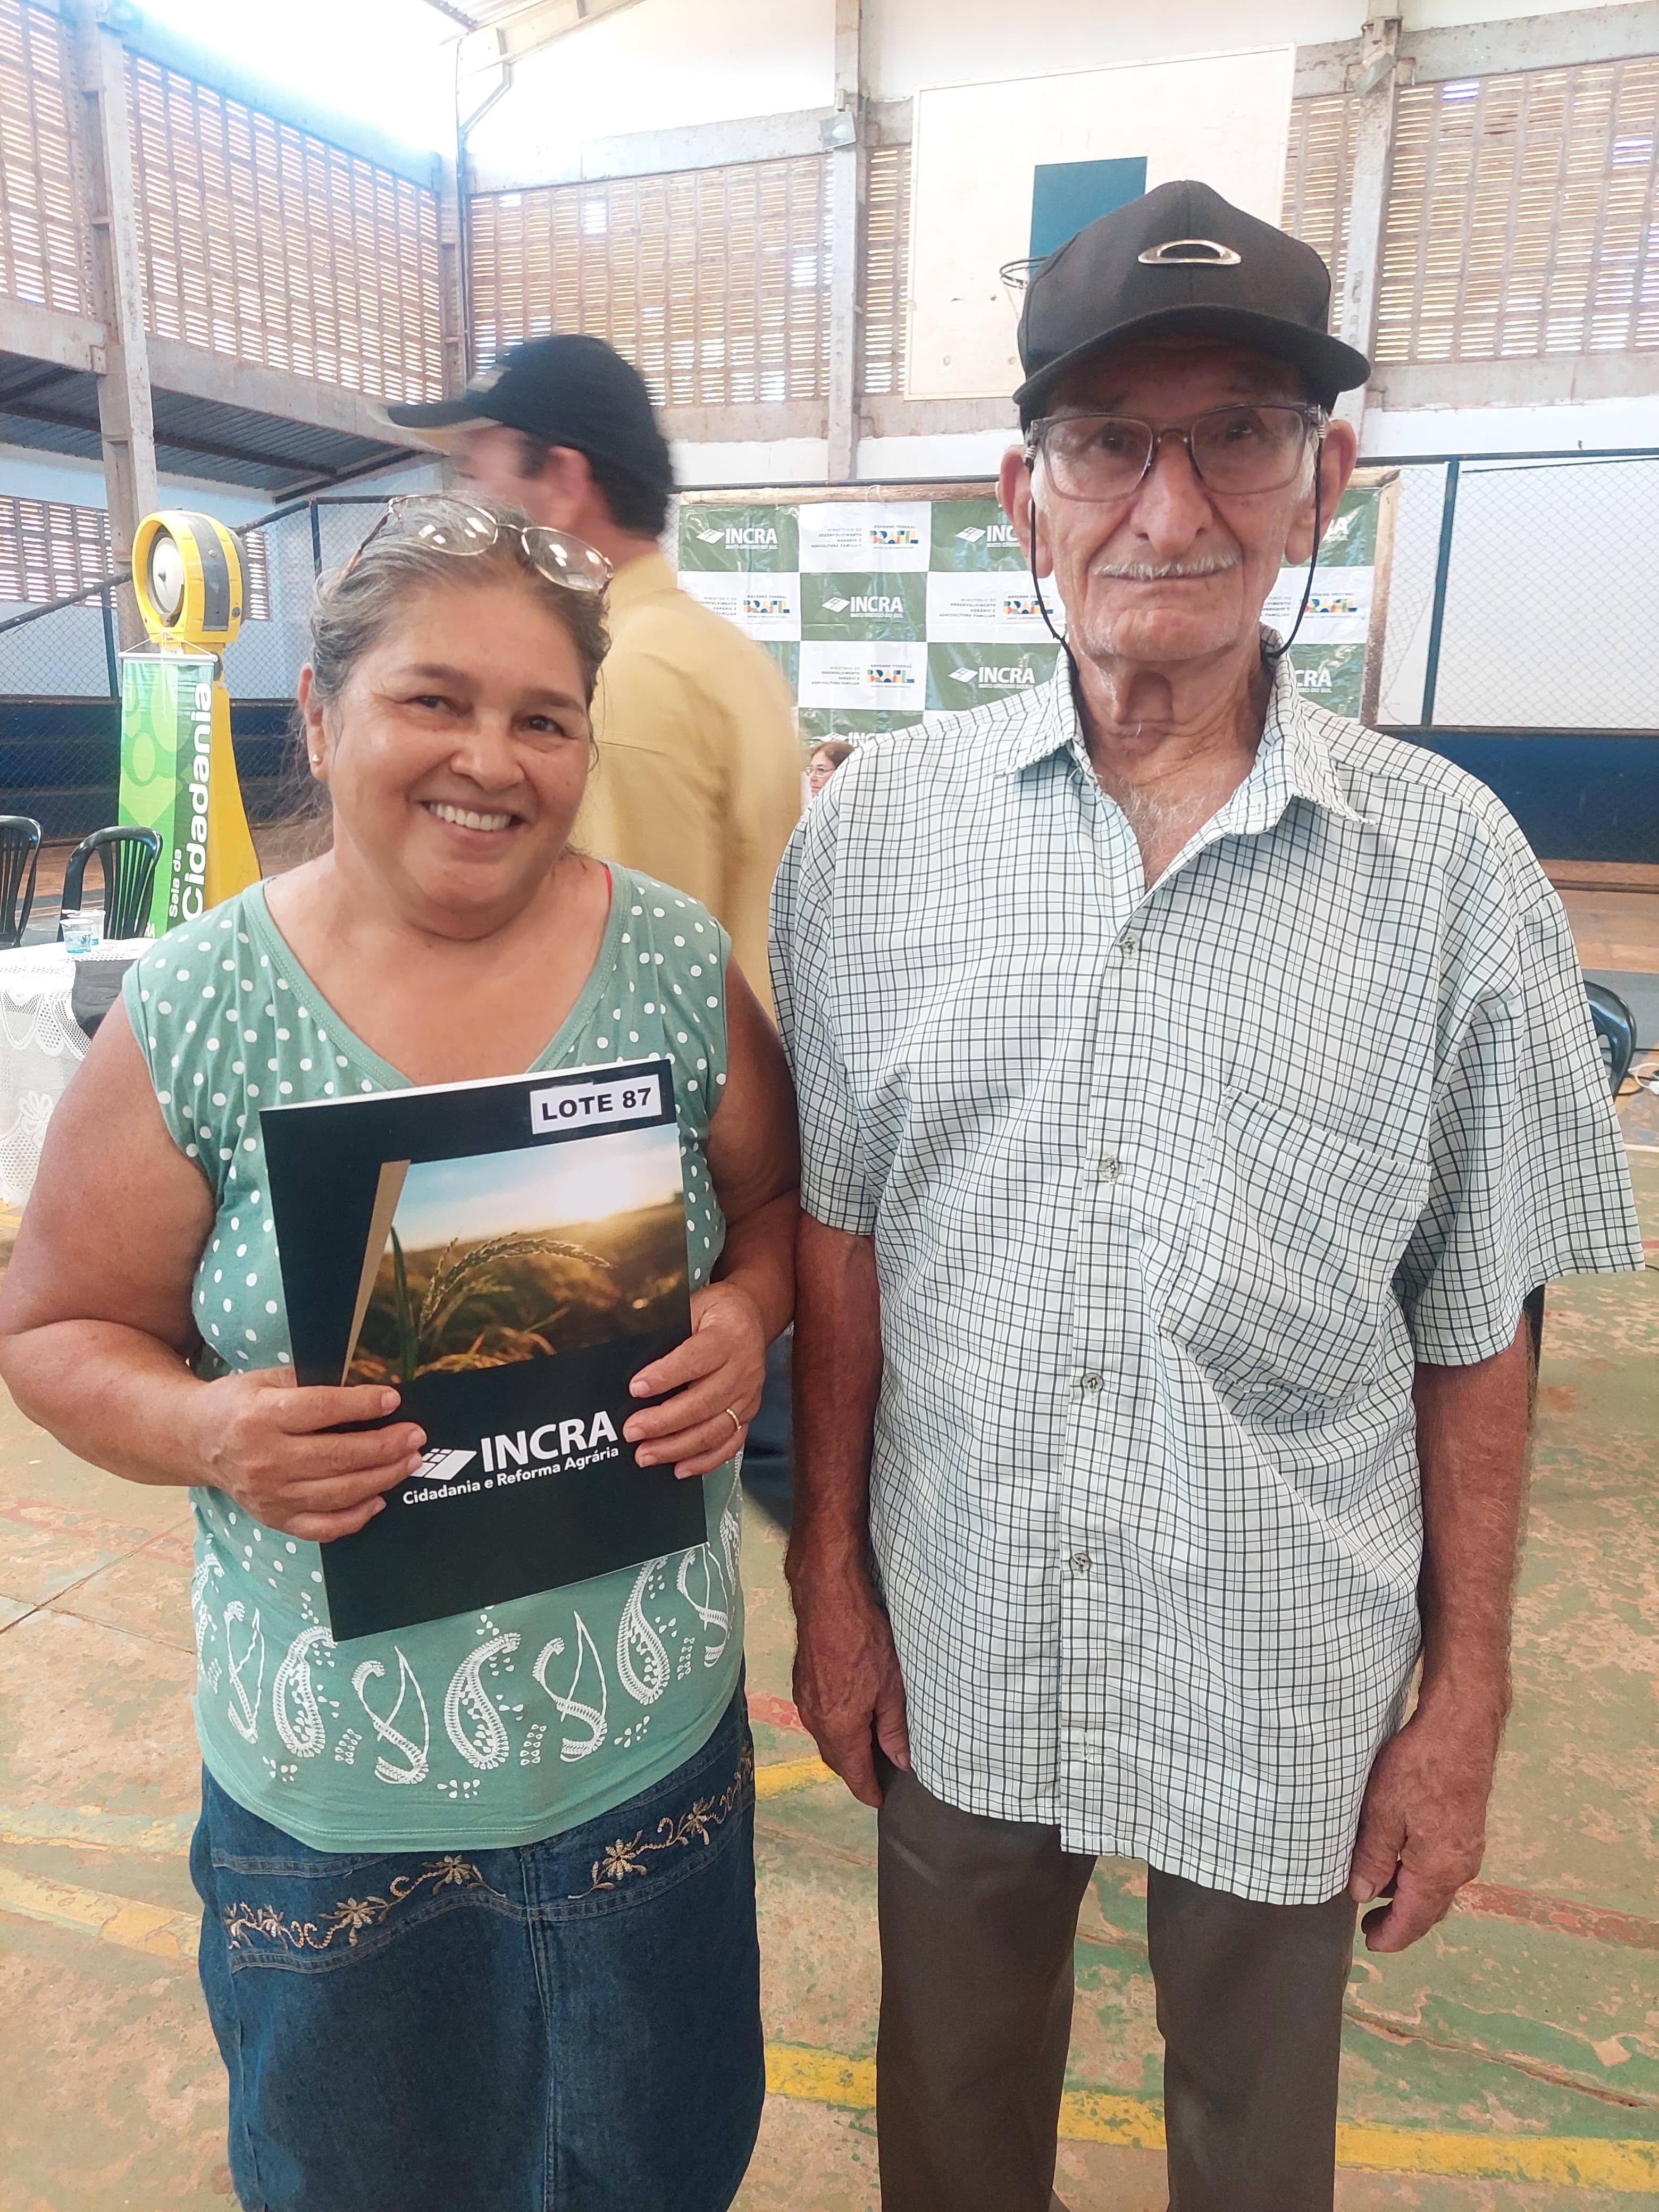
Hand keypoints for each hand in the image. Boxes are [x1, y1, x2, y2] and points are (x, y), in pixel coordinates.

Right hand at [183, 1369, 426, 1541]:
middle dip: (385, 1446)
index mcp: (261, 1416)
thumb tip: (369, 1390)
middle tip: (416, 1435)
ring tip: (409, 1462)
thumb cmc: (240, 1404)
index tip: (393, 1399)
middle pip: (337, 1457)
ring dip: (381, 1478)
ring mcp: (269, 1496)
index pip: (322, 1410)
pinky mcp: (273, 1519)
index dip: (362, 1405)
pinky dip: (355, 1518)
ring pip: (337, 1493)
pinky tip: (379, 1500)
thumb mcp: (268, 1380)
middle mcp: (264, 1460)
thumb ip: (313, 1383)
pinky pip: (322, 1527)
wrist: (197, 1441)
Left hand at [624, 1280, 766, 1477]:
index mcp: (728, 1336)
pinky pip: (731, 1443)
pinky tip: (679, 1469)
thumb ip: (667, 1326)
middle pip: (703, 1402)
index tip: (634, 1388)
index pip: (695, 1360)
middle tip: (631, 1431)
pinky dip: (705, 1461)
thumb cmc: (713, 1311)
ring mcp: (749, 1395)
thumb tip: (625, 1349)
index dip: (665, 1376)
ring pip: (715, 1429)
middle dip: (664, 1421)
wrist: (752, 1317)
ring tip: (645, 1455)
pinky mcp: (749, 1414)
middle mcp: (743, 1368)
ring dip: (678, 1446)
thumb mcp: (693, 1304)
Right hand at [789, 1552, 909, 1807]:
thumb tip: (902, 1760)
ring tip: (869, 1745)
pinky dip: (834, 1725)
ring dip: (844, 1747)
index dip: (868, 1790)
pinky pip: (817, 1717)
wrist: (827, 1596)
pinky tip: (850, 1713)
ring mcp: (804, 1699)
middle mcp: (815, 1719)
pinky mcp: (801, 1680)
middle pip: (836, 1759)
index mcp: (839, 1727)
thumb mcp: (891, 1685)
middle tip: (878, 1775)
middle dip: (855, 1771)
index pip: (853, 1773)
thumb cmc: (863, 1636)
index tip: (879, 1800)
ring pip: (825, 1737)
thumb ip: (895, 1727)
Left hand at [1347, 1699, 1500, 1951]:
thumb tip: (1361, 1895)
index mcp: (1438, 1871)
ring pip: (1435, 1887)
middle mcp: (1460, 1868)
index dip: (1389, 1936)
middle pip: (1428, 1909)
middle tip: (1369, 1924)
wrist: (1461, 1728)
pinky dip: (1419, 1874)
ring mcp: (1468, 1849)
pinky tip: (1398, 1859)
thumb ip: (1372, 1858)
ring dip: (1408, 1895)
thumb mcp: (1382, 1813)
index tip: (1370, 1944)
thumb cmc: (1420, 1767)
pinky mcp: (1468, 1830)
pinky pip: (1442, 1867)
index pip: (1413, 1920)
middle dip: (1399, 1921)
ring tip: (1376, 1888)